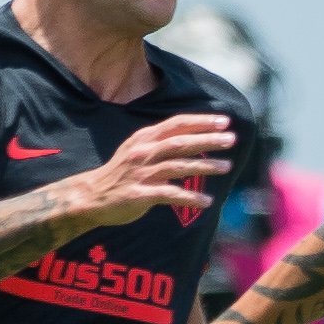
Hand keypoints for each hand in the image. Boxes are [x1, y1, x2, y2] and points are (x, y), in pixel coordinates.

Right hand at [73, 114, 234, 228]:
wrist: (91, 196)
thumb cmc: (122, 173)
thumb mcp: (138, 149)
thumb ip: (162, 142)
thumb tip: (194, 136)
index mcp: (145, 138)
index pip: (177, 124)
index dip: (201, 122)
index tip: (224, 121)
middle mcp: (143, 152)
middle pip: (180, 142)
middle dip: (207, 140)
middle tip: (231, 139)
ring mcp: (141, 173)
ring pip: (177, 166)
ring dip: (204, 166)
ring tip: (227, 167)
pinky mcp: (140, 194)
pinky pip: (170, 194)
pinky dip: (190, 197)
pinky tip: (207, 201)